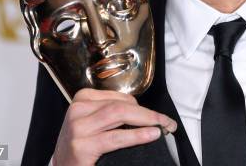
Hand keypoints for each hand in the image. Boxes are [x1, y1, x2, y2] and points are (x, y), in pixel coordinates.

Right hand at [52, 88, 177, 165]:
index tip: (159, 117)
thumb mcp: (94, 124)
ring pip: (119, 115)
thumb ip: (113, 115)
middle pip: (121, 105)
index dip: (143, 107)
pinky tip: (151, 135)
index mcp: (82, 99)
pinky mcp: (81, 147)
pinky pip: (115, 137)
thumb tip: (147, 116)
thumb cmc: (81, 147)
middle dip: (149, 114)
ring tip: (163, 128)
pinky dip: (137, 135)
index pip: (120, 98)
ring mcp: (77, 128)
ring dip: (147, 121)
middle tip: (167, 122)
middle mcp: (77, 111)